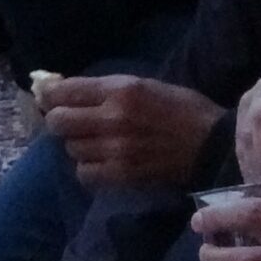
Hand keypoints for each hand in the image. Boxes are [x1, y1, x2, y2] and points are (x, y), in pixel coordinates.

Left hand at [42, 76, 226, 189]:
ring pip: (70, 148)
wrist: (212, 145)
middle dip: (58, 120)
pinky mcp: (122, 175)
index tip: (48, 97)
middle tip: (70, 121)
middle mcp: (112, 119)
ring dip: (77, 145)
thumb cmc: (181, 108)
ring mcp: (115, 149)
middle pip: (57, 122)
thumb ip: (104, 89)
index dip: (49, 95)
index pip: (63, 92)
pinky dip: (87, 167)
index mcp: (120, 90)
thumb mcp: (144, 84)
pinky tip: (101, 161)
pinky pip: (84, 173)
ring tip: (94, 142)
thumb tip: (62, 89)